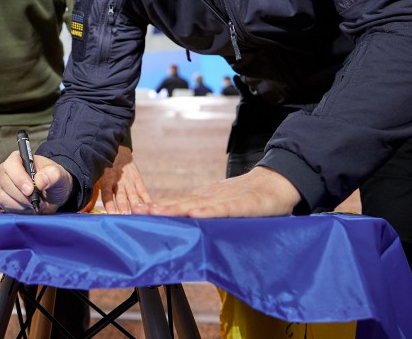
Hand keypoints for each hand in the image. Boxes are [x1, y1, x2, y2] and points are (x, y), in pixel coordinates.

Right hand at [0, 151, 72, 213]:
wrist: (52, 195)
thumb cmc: (53, 180)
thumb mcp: (59, 175)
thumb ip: (53, 174)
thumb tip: (40, 180)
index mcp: (19, 159)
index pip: (11, 165)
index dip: (19, 178)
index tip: (30, 190)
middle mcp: (7, 170)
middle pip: (5, 182)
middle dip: (22, 195)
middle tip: (37, 200)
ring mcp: (3, 185)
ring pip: (3, 196)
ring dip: (21, 204)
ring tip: (35, 203)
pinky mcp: (2, 198)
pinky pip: (5, 206)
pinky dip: (18, 209)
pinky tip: (28, 207)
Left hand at [99, 145, 152, 213]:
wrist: (119, 151)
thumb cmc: (105, 169)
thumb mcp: (97, 178)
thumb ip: (93, 194)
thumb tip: (85, 210)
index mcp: (106, 180)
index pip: (107, 194)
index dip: (109, 204)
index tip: (112, 214)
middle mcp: (118, 181)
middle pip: (121, 196)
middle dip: (123, 206)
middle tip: (125, 216)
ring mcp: (129, 180)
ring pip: (132, 194)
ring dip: (135, 205)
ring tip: (137, 214)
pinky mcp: (138, 180)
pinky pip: (143, 191)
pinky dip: (147, 200)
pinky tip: (151, 208)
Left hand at [136, 166, 299, 217]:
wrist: (277, 183)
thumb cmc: (252, 200)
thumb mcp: (225, 207)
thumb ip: (209, 216)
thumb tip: (188, 228)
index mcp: (205, 200)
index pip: (177, 206)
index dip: (157, 210)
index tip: (136, 214)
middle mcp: (210, 198)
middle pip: (180, 204)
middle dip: (157, 209)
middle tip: (134, 213)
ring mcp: (225, 200)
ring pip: (195, 205)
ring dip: (173, 209)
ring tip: (153, 212)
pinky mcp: (242, 204)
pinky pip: (223, 209)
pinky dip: (208, 211)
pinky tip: (194, 214)